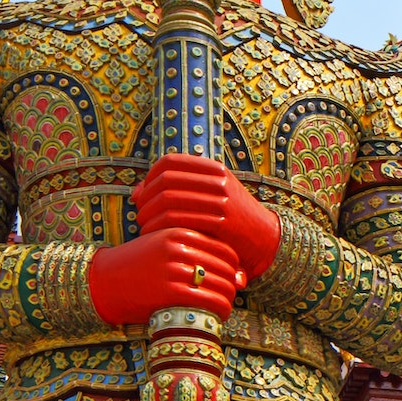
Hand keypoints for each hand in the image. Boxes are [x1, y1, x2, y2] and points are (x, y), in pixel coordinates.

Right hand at [86, 225, 239, 324]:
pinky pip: (208, 302)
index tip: (233, 277)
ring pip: (220, 285)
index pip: (224, 249)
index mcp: (179, 231)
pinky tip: (220, 315)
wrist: (105, 281)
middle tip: (233, 294)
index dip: (235, 266)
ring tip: (227, 306)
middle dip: (234, 283)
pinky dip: (220, 310)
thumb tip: (243, 276)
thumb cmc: (140, 265)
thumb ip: (200, 255)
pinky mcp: (169, 293)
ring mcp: (173, 270)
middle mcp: (178, 248)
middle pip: (225, 267)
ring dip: (230, 298)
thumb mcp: (167, 249)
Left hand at [132, 153, 281, 281]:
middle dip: (145, 199)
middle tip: (139, 215)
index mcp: (214, 168)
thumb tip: (136, 193)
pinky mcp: (221, 224)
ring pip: (169, 202)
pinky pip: (179, 221)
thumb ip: (177, 189)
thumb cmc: (230, 217)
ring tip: (144, 227)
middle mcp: (218, 181)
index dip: (148, 178)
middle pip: (165, 182)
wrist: (265, 238)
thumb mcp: (210, 194)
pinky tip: (155, 236)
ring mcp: (221, 201)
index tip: (142, 195)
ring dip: (149, 216)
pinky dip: (160, 228)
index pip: (168, 162)